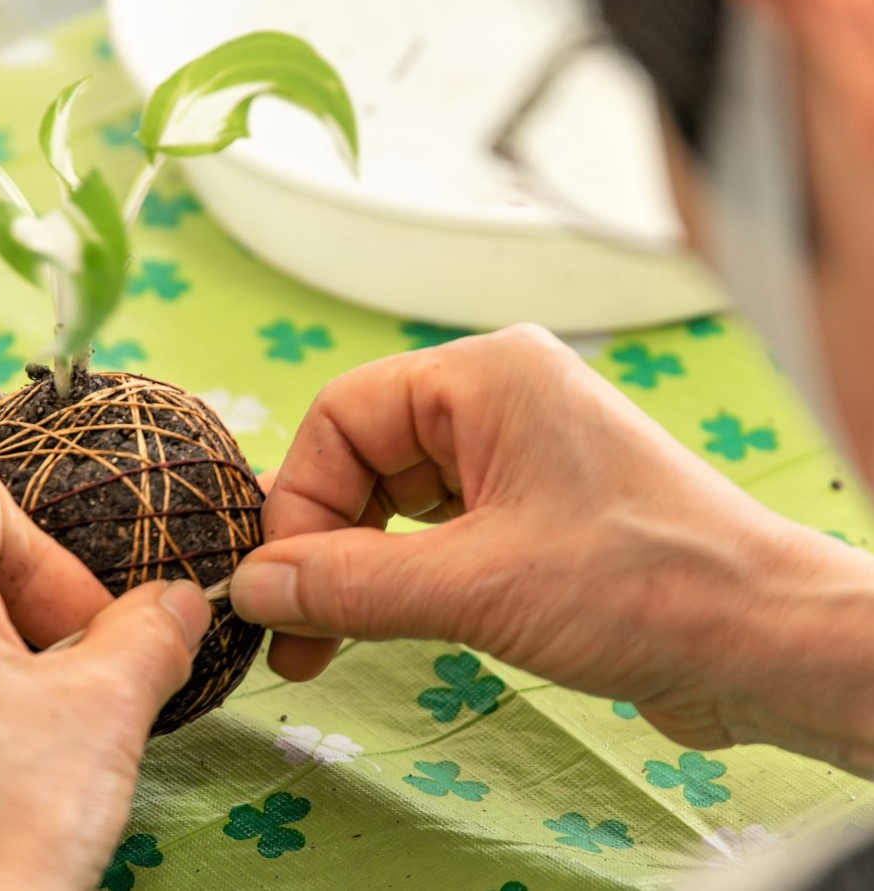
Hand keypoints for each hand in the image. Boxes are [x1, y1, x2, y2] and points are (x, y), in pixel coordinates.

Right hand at [230, 325, 873, 773]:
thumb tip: (254, 590)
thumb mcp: (476, 586)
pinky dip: (399, 577)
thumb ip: (350, 584)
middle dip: (324, 544)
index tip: (282, 586)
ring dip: (357, 568)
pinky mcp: (533, 512)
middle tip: (296, 628)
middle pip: (362, 457)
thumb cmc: (647, 587)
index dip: (300, 502)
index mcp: (485, 378)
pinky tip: (383, 625)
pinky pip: (433, 531)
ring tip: (329, 642)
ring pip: (393, 499)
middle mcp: (497, 402)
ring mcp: (518, 456)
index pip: (343, 416)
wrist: (768, 644)